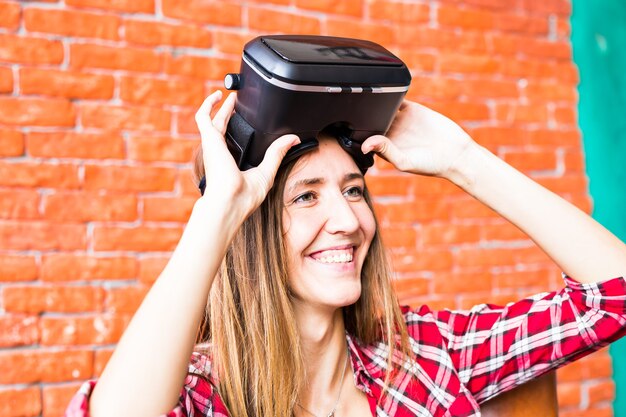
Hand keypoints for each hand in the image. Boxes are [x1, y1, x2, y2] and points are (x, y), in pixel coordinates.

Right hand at [195, 91, 299, 219]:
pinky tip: (218, 95)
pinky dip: (208, 104)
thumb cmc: (244, 196)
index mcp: (231, 163)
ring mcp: (213, 146)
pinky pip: (203, 117)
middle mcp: (220, 154)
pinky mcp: (209, 139)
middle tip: (239, 102)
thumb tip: (292, 139)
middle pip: (224, 129)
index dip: (240, 131)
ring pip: (212, 121)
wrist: (230, 201)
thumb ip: (277, 153)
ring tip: (232, 96)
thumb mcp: (266, 172)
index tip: (250, 120)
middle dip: (231, 115)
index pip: (234, 143)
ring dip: (221, 107)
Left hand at [361, 100, 475, 178]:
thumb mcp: (405, 161)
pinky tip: (385, 89)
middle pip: (370, 120)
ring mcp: (400, 120)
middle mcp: (390, 133)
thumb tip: (366, 144)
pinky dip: (391, 93)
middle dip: (361, 113)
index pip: (364, 136)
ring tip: (364, 92)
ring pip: (381, 108)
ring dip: (374, 101)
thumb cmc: (431, 165)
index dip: (355, 130)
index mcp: (384, 148)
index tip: (346, 123)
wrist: (456, 153)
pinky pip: (397, 98)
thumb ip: (385, 151)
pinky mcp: (411, 109)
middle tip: (350, 103)